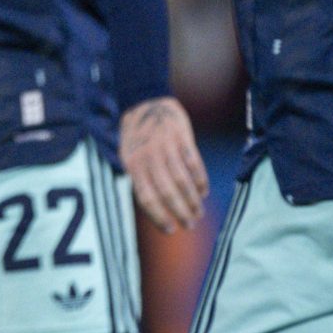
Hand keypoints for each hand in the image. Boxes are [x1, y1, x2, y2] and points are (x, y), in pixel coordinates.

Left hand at [120, 96, 208, 233]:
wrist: (146, 102)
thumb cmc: (137, 137)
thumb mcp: (129, 156)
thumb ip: (138, 179)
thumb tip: (154, 212)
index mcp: (132, 164)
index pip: (146, 197)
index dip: (159, 216)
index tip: (171, 230)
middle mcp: (148, 156)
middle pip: (166, 191)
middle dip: (180, 211)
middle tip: (191, 224)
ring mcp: (165, 145)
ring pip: (182, 180)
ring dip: (193, 199)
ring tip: (199, 211)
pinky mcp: (181, 136)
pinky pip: (193, 163)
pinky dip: (200, 180)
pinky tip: (203, 191)